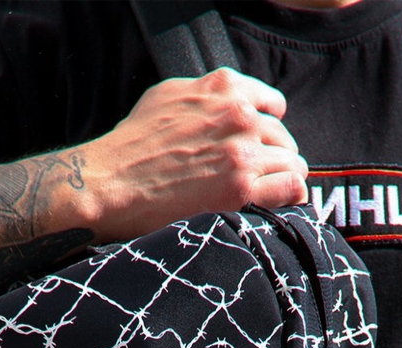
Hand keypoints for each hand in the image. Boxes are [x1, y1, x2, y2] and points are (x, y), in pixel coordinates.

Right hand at [80, 67, 309, 239]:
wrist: (109, 183)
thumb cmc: (131, 145)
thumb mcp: (169, 96)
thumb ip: (207, 95)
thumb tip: (234, 105)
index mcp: (224, 89)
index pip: (272, 105)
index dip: (267, 129)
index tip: (260, 147)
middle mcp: (238, 116)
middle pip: (283, 138)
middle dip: (274, 157)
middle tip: (257, 179)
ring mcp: (242, 154)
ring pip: (292, 163)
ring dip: (281, 179)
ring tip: (265, 195)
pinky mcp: (240, 191)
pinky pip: (292, 187)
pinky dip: (291, 195)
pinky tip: (280, 203)